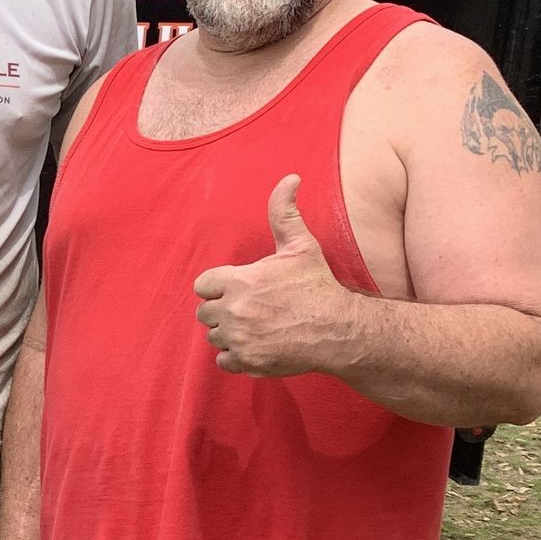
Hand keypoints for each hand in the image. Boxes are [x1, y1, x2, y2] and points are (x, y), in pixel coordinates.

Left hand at [192, 175, 354, 377]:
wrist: (338, 329)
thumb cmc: (317, 286)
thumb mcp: (300, 246)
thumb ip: (284, 212)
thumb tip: (290, 178)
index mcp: (239, 281)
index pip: (202, 285)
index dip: (218, 287)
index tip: (239, 289)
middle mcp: (233, 310)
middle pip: (204, 312)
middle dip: (222, 310)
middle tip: (250, 309)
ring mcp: (239, 338)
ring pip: (214, 336)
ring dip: (229, 333)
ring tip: (256, 327)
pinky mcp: (247, 361)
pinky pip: (223, 360)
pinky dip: (236, 356)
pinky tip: (256, 346)